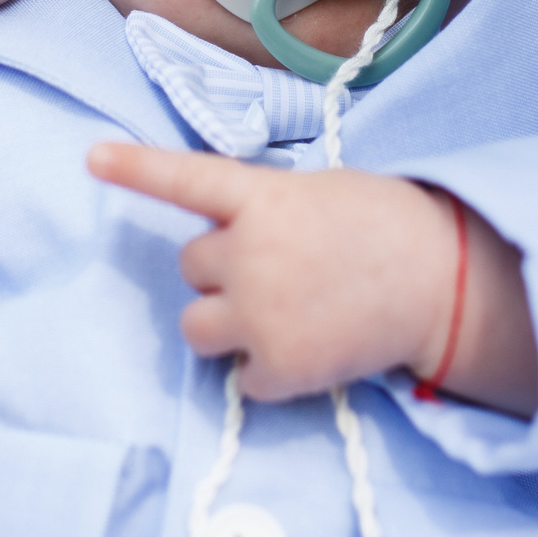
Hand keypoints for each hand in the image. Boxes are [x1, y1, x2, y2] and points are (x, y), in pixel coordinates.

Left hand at [89, 144, 537, 413]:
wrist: (447, 285)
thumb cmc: (391, 229)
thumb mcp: (321, 195)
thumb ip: (268, 211)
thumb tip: (239, 238)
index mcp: (263, 200)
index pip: (185, 179)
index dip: (134, 168)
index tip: (91, 157)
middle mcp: (250, 254)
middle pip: (191, 268)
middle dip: (224, 274)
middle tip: (282, 275)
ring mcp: (260, 313)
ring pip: (197, 328)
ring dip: (228, 324)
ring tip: (284, 317)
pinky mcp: (278, 367)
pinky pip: (241, 378)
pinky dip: (268, 373)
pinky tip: (311, 351)